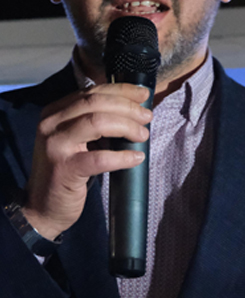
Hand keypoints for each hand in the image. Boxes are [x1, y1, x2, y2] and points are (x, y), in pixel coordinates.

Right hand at [25, 83, 153, 239]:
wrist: (43, 206)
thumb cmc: (68, 170)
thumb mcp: (79, 139)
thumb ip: (97, 121)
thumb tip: (135, 108)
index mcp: (55, 112)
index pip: (91, 92)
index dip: (121, 90)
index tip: (143, 94)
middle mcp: (50, 124)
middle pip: (95, 103)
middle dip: (128, 107)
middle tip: (147, 117)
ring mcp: (55, 145)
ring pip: (97, 123)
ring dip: (127, 127)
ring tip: (143, 136)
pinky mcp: (64, 169)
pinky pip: (100, 158)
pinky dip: (122, 157)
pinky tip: (136, 158)